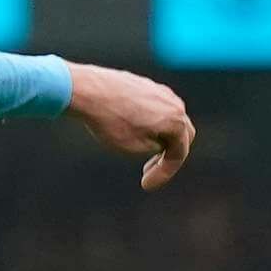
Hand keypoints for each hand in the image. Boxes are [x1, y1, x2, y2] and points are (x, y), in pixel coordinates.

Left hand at [63, 64, 194, 190]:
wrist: (88, 90)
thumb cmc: (110, 121)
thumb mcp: (134, 147)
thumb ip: (155, 148)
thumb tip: (160, 144)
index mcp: (176, 120)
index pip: (179, 153)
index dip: (165, 173)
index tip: (147, 185)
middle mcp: (174, 103)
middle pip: (181, 135)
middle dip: (168, 156)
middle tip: (149, 171)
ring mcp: (160, 91)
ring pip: (168, 119)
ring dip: (159, 138)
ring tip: (140, 151)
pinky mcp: (146, 85)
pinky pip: (155, 109)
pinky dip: (150, 124)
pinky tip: (131, 132)